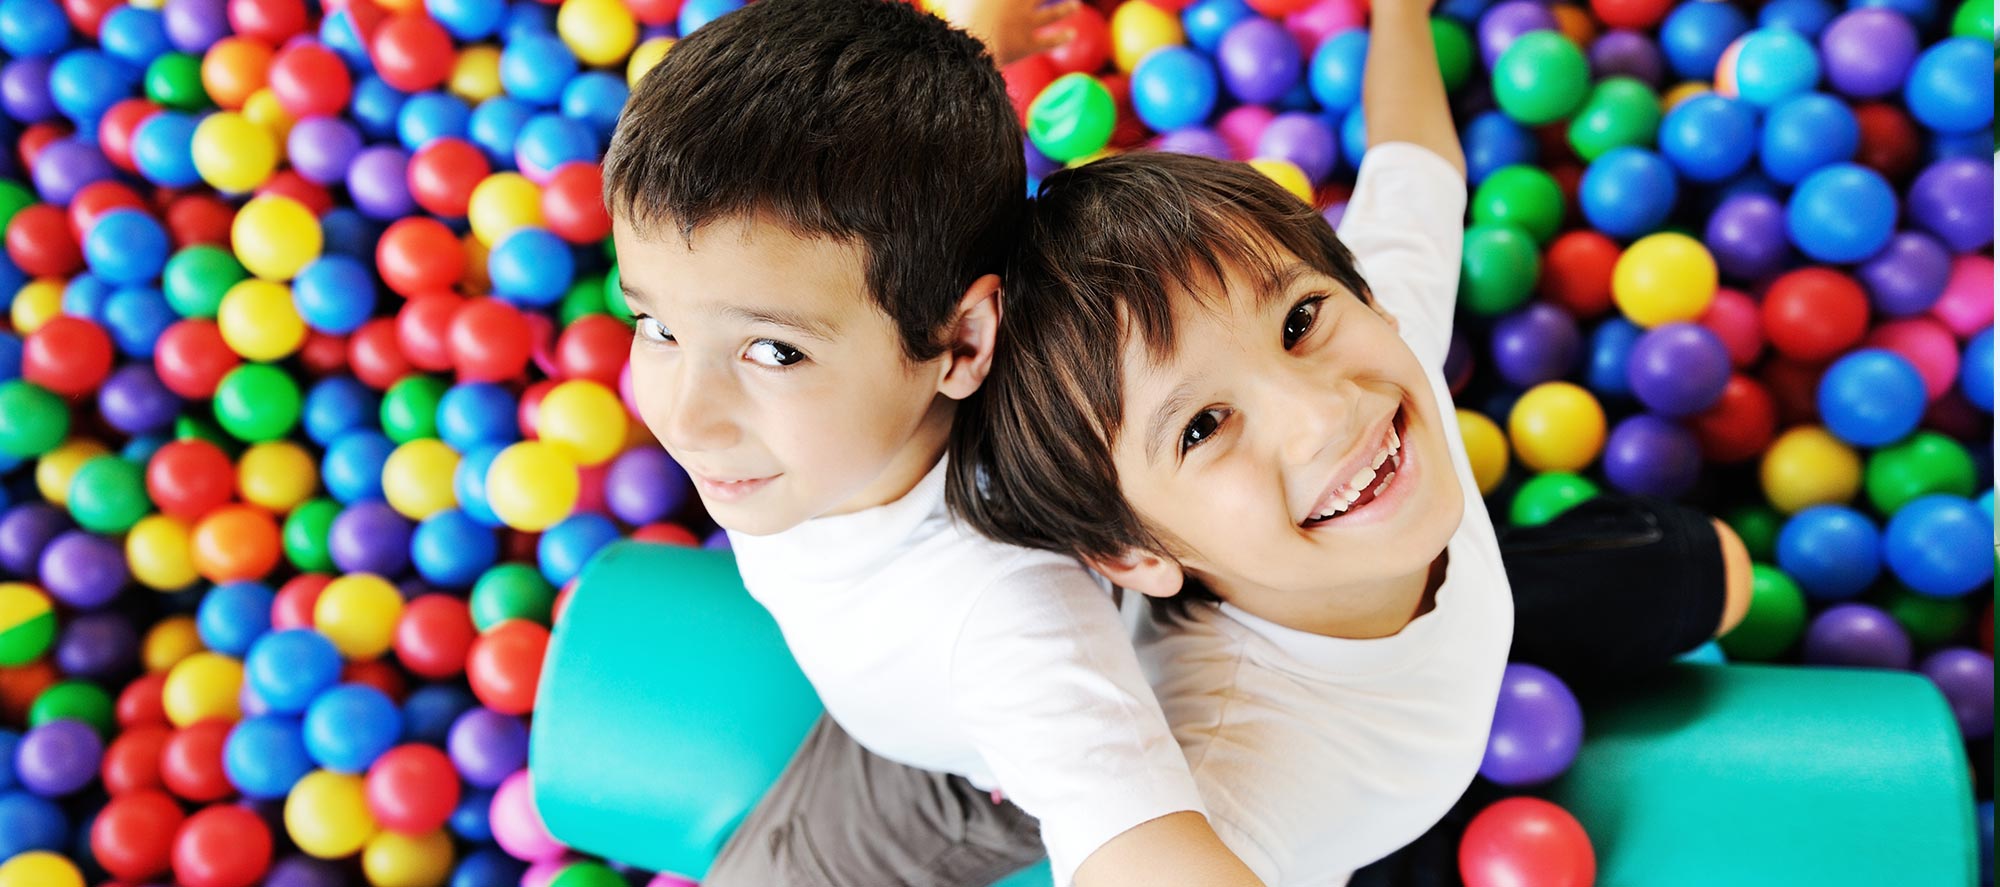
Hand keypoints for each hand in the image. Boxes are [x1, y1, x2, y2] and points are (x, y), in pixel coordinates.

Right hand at [936, 0, 1082, 65]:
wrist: (965, 48)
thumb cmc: (957, 18)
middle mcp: (1019, 2)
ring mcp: (1025, 23)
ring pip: (1053, 13)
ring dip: (1066, 9)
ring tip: (1076, 5)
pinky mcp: (1026, 44)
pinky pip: (1049, 41)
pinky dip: (1061, 38)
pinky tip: (1071, 34)